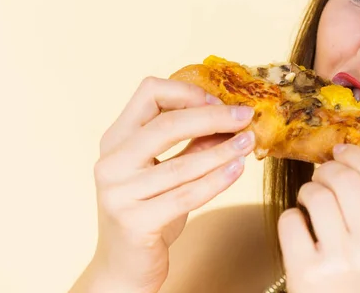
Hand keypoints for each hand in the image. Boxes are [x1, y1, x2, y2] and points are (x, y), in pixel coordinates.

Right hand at [70, 77, 254, 292]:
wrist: (124, 266)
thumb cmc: (148, 212)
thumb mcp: (166, 171)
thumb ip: (193, 143)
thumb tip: (231, 119)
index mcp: (115, 139)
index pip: (148, 93)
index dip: (187, 93)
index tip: (217, 101)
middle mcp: (110, 162)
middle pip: (167, 124)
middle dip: (213, 116)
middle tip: (245, 115)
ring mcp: (119, 193)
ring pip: (182, 163)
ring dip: (223, 150)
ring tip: (249, 142)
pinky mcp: (135, 222)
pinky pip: (186, 195)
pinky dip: (217, 180)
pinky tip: (238, 169)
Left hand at [278, 144, 359, 292]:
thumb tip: (352, 156)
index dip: (354, 153)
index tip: (341, 151)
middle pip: (343, 176)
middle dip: (326, 170)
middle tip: (320, 177)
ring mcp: (341, 259)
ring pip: (315, 194)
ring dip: (307, 192)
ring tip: (309, 204)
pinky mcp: (307, 272)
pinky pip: (290, 219)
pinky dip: (291, 220)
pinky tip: (300, 232)